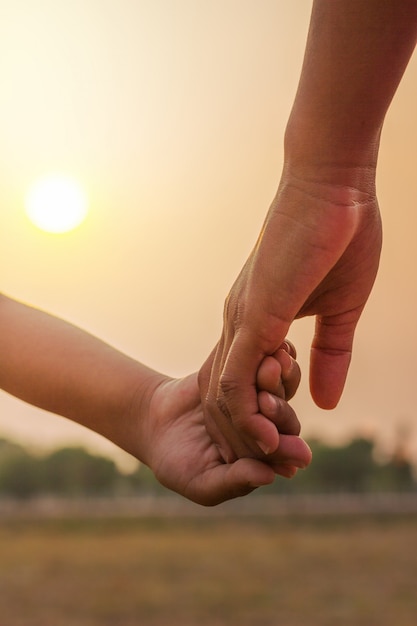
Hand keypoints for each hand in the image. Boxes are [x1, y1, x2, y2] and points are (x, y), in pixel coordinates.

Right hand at [138, 369, 310, 505]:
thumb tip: (268, 477)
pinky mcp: (241, 371)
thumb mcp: (201, 482)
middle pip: (283, 418)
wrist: (152, 421)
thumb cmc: (177, 462)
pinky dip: (261, 357)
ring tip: (270, 367)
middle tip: (268, 402)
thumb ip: (234, 481)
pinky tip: (264, 350)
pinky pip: (255, 364)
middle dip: (280, 412)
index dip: (283, 446)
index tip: (281, 441)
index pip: (281, 452)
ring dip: (275, 379)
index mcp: (263, 456)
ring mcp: (254, 396)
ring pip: (275, 388)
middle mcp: (265, 425)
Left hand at [200, 173, 381, 457]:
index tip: (288, 446)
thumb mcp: (341, 310)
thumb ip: (332, 354)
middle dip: (250, 438)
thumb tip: (327, 399)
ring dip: (248, 436)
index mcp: (259, 322)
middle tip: (279, 469)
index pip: (248, 384)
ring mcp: (241, 321)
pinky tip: (264, 439)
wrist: (332, 188)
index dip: (263, 419)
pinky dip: (246, 414)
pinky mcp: (252, 316)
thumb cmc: (339, 239)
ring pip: (227, 396)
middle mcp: (240, 325)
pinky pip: (236, 379)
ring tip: (275, 465)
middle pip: (228, 398)